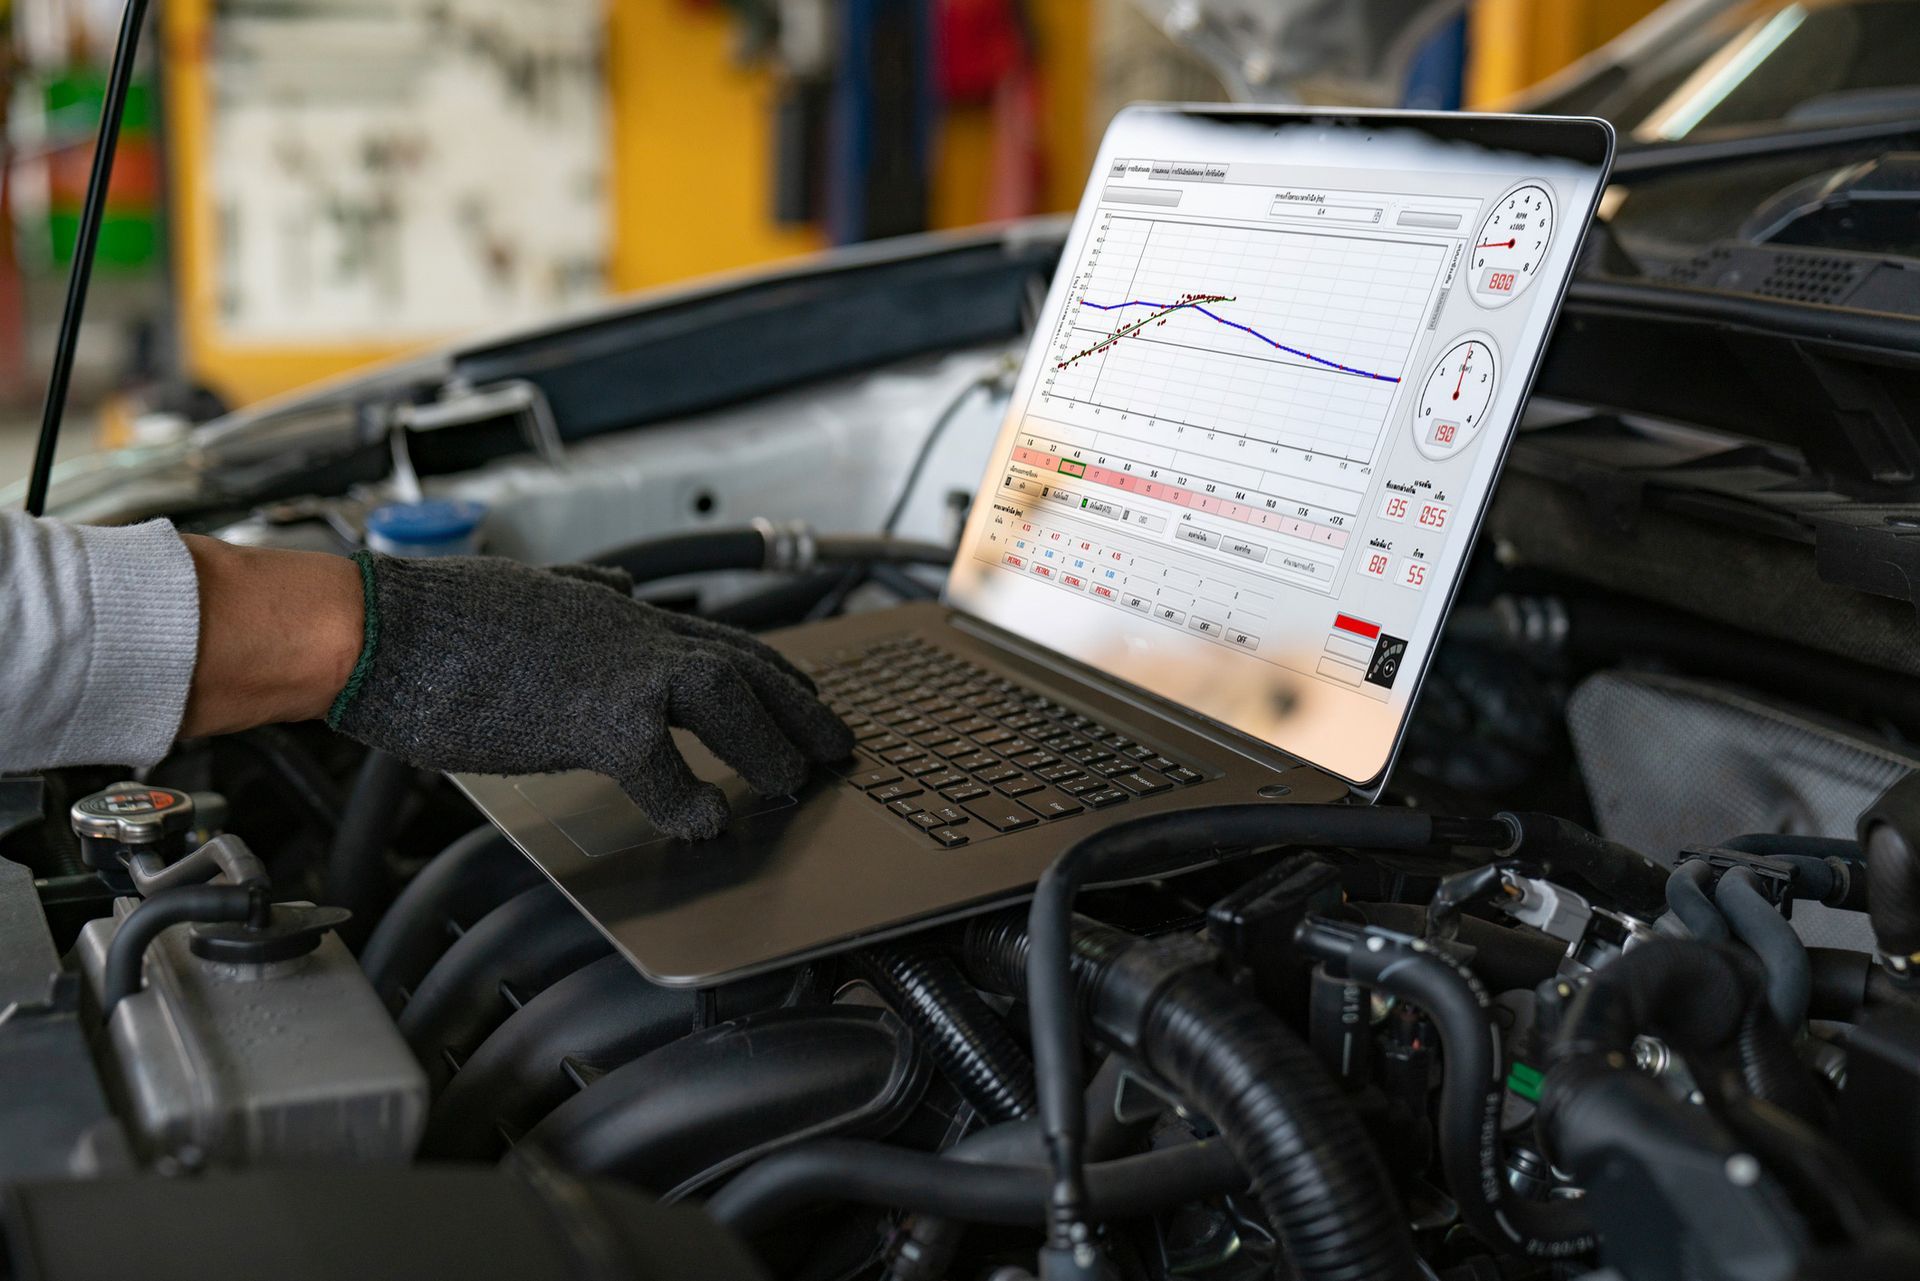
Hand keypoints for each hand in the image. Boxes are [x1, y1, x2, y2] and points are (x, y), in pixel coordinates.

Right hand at [326, 553, 851, 840]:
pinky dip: (692, 800)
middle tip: (837, 745)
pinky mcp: (590, 717)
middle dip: (800, 707)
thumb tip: (614, 583)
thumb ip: (579, 592)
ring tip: (797, 782)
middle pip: (745, 661)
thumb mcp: (526, 593)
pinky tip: (708, 825)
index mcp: (615, 611)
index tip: (804, 697)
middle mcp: (630, 629)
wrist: (380, 629)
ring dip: (770, 741)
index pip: (717, 637)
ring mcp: (616, 668)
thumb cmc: (433, 619)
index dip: (771, 671)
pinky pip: (664, 766)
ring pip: (729, 693)